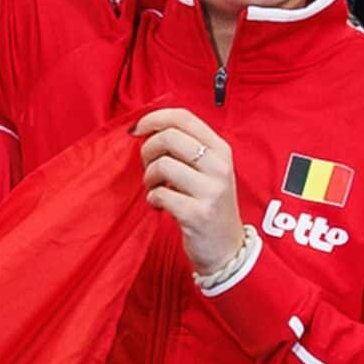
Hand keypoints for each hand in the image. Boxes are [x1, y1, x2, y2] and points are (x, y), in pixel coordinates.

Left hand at [133, 106, 246, 274]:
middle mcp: (218, 165)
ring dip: (148, 178)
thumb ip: (184, 148)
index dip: (153, 118)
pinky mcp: (198, 213)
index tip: (136, 129)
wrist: (226, 246)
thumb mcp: (205, 170)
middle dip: (147, 151)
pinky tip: (160, 205)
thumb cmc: (207, 203)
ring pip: (162, 165)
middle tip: (148, 168)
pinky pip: (160, 194)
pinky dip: (152, 199)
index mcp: (220, 149)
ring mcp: (211, 189)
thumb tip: (146, 130)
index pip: (183, 117)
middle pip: (168, 137)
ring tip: (155, 189)